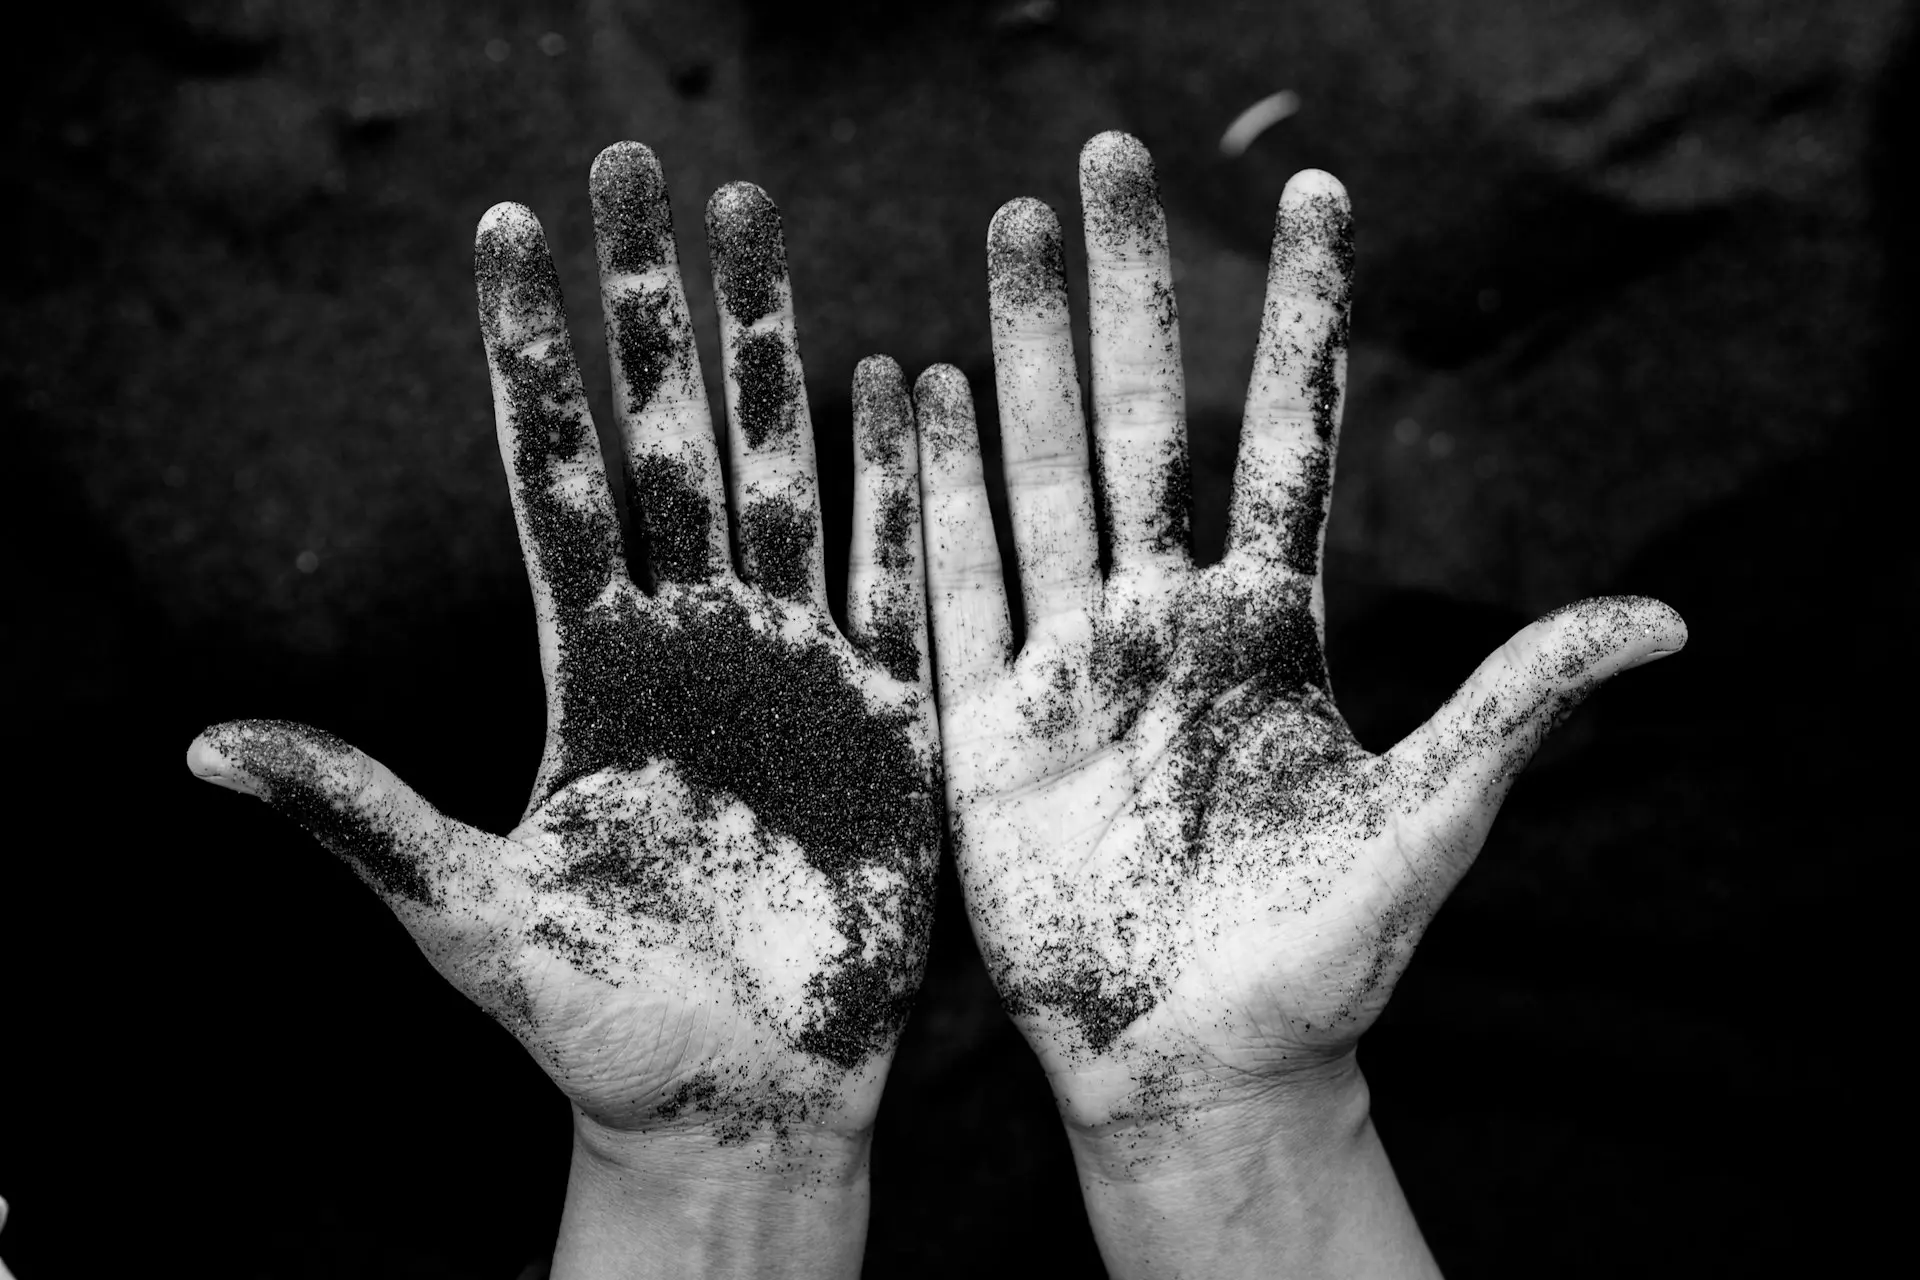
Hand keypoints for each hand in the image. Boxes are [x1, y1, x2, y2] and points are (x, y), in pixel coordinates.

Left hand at [188, 143, 938, 1273]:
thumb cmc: (599, 1021)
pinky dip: (901, 483)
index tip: (508, 234)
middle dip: (653, 306)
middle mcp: (693, 643)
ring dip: (770, 347)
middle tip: (637, 170)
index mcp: (595, 671)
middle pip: (671, 438)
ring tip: (755, 220)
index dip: (532, 360)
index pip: (556, 480)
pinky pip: (899, 578)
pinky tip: (900, 380)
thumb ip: (360, 816)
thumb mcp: (463, 916)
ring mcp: (793, 669)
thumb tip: (202, 751)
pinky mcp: (884, 719)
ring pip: (783, 471)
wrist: (737, 1097)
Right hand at [914, 132, 1684, 1274]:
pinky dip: (933, 487)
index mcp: (1268, 629)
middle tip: (1102, 157)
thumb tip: (1673, 620)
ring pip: (1039, 474)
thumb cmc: (1321, 961)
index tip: (1311, 196)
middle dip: (1125, 289)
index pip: (1283, 438)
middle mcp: (1164, 622)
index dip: (1297, 318)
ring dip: (1022, 350)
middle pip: (1141, 423)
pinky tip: (916, 387)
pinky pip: (956, 585)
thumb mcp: (1429, 827)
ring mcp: (1070, 666)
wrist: (1202, 1067)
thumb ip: (1514, 708)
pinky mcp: (989, 729)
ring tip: (1009, 233)